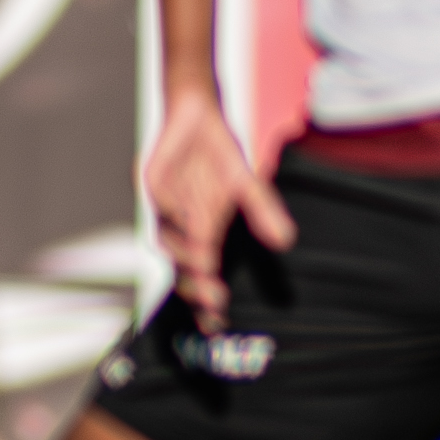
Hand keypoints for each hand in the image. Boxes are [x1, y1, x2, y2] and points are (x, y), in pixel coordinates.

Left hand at [143, 89, 294, 333]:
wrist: (196, 115)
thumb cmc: (219, 156)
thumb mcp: (248, 185)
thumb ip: (264, 213)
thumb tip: (286, 242)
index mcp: (202, 233)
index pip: (202, 276)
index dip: (206, 301)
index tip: (217, 323)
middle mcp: (180, 226)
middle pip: (181, 268)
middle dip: (195, 286)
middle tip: (213, 301)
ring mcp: (164, 207)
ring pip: (166, 241)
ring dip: (184, 255)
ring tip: (204, 264)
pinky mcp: (152, 183)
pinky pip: (160, 206)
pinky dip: (173, 217)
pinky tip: (186, 223)